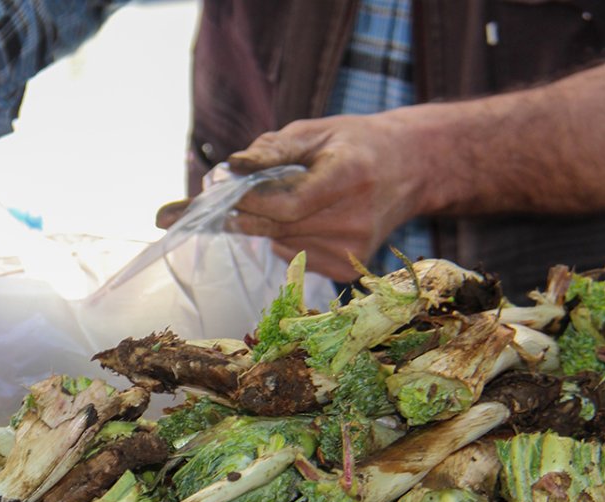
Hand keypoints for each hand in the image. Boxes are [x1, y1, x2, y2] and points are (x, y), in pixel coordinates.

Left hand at [160, 113, 430, 280]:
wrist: (412, 168)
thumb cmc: (355, 143)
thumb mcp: (315, 131)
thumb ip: (273, 150)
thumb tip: (231, 167)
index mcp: (349, 176)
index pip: (285, 204)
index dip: (248, 201)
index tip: (214, 195)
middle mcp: (356, 219)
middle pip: (275, 228)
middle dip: (240, 214)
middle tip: (192, 209)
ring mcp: (354, 248)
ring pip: (279, 243)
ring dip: (266, 224)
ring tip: (292, 198)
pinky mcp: (349, 267)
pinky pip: (294, 256)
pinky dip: (287, 238)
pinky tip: (310, 219)